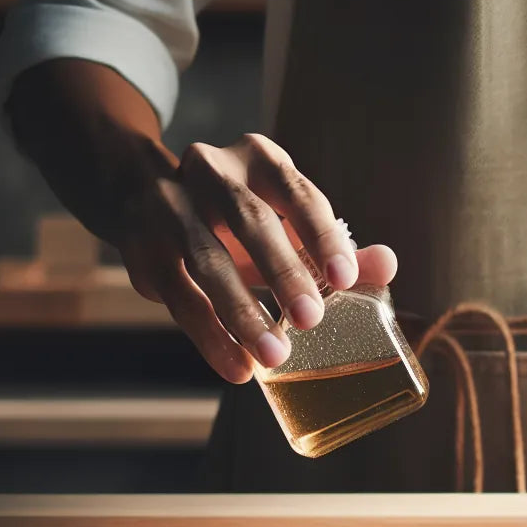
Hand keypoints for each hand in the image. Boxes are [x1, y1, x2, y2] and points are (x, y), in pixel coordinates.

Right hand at [117, 133, 397, 382]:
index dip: (322, 235)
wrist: (139, 193)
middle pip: (250, 221)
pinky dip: (210, 335)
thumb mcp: (285, 222)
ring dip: (241, 312)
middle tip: (312, 319)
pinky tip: (238, 367)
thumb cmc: (239, 217)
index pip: (298, 193)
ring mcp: (169, 206)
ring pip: (207, 261)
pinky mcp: (142, 248)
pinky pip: (178, 296)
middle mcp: (212, 172)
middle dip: (284, 271)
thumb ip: (335, 244)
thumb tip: (386, 266)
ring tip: (274, 355)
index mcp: (259, 159)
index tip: (346, 279)